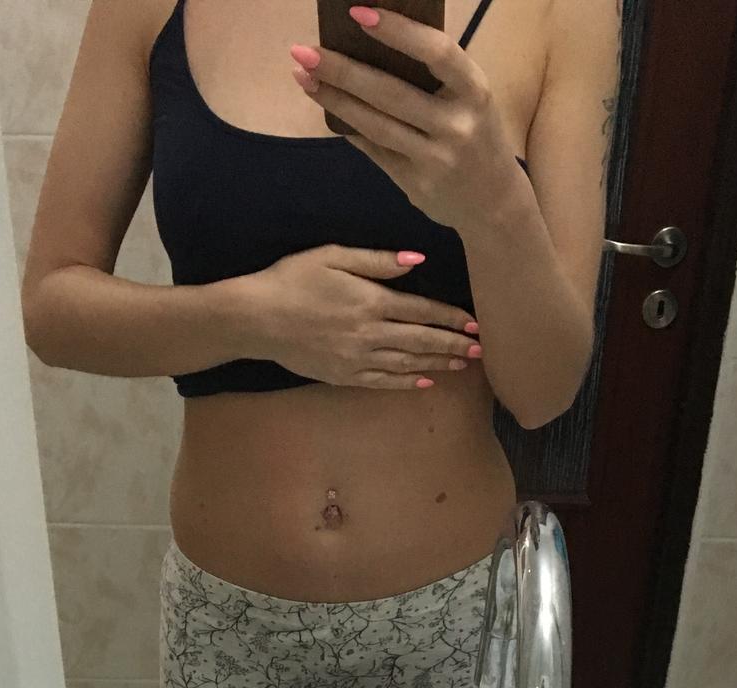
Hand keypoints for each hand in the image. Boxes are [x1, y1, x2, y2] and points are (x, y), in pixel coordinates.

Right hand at [246, 244, 481, 389]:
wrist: (256, 319)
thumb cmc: (292, 279)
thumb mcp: (334, 256)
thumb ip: (378, 261)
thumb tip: (418, 260)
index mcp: (371, 301)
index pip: (422, 311)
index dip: (451, 318)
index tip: (474, 324)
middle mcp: (369, 334)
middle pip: (421, 341)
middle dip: (453, 346)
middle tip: (480, 351)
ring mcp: (357, 359)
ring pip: (407, 364)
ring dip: (436, 364)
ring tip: (461, 366)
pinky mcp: (343, 376)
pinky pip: (383, 381)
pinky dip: (406, 382)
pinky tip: (424, 381)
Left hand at [290, 6, 521, 234]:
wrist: (495, 204)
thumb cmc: (476, 135)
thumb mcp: (469, 100)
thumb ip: (434, 77)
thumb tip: (372, 45)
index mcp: (475, 91)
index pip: (436, 52)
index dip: (397, 30)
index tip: (358, 13)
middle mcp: (457, 126)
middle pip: (390, 92)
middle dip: (342, 70)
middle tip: (304, 52)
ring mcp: (436, 159)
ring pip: (375, 125)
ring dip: (335, 100)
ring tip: (304, 78)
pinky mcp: (417, 184)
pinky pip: (375, 150)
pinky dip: (350, 128)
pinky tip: (329, 109)